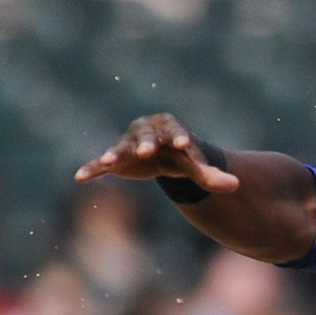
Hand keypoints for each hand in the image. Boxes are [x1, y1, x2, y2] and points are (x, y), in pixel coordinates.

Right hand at [74, 113, 237, 191]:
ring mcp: (127, 144)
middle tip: (147, 151)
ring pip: (120, 148)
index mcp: (169, 128)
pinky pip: (100, 164)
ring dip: (114, 154)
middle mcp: (145, 132)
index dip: (179, 137)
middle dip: (146, 142)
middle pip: (145, 136)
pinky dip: (92, 169)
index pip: (175, 130)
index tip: (184, 145)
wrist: (162, 155)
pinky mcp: (115, 159)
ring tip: (108, 162)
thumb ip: (213, 176)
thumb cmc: (182, 157)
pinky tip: (80, 178)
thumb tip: (236, 186)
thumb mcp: (196, 166)